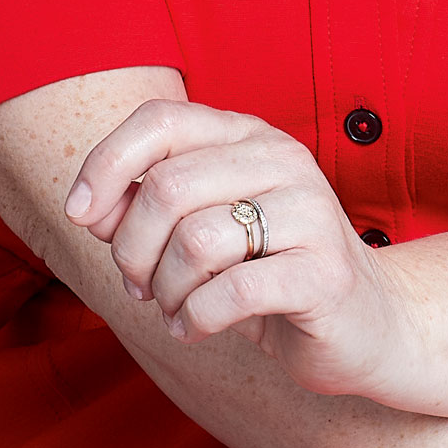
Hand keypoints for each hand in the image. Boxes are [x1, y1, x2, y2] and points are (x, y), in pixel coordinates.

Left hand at [64, 98, 419, 399]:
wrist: (365, 325)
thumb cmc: (268, 272)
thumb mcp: (206, 226)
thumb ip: (149, 206)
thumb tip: (90, 208)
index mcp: (249, 135)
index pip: (160, 120)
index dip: (105, 164)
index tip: (81, 217)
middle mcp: (282, 159)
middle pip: (166, 187)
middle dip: (131, 249)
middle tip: (139, 286)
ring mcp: (310, 212)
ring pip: (194, 241)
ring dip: (165, 290)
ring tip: (175, 307)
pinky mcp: (324, 273)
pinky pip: (230, 293)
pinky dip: (195, 320)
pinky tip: (196, 328)